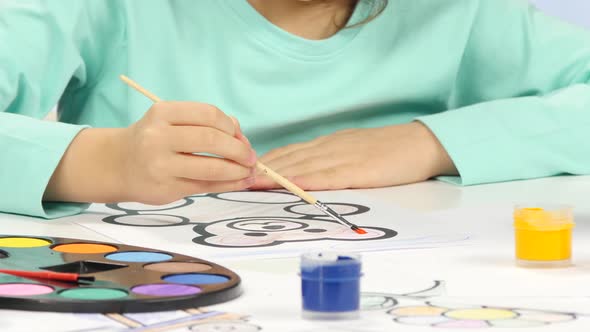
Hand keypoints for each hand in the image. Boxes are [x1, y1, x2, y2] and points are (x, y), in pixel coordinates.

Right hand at [120, 102, 256, 203]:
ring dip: (238, 171)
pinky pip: (206, 186)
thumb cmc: (154, 140)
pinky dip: (229, 184)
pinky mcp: (166, 189)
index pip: (209, 114)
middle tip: (251, 157)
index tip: (240, 137)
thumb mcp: (171, 121)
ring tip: (249, 171)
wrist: (117, 165)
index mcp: (162, 113)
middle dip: (239, 149)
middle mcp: (158, 137)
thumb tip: (242, 137)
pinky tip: (240, 182)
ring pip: (212, 167)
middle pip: (212, 140)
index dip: (232, 127)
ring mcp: (160, 165)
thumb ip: (206, 125)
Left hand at [251, 122, 455, 190]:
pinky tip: (291, 185)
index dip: (266, 163)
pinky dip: (306, 180)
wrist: (422, 143)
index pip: (291, 152)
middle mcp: (331, 147)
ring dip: (275, 176)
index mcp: (330, 143)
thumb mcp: (355, 151)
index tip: (245, 172)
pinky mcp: (359, 170)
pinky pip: (328, 175)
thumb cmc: (391, 151)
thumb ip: (332, 160)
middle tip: (237, 180)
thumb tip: (308, 173)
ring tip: (252, 184)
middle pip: (290, 158)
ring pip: (303, 165)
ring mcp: (344, 157)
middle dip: (261, 171)